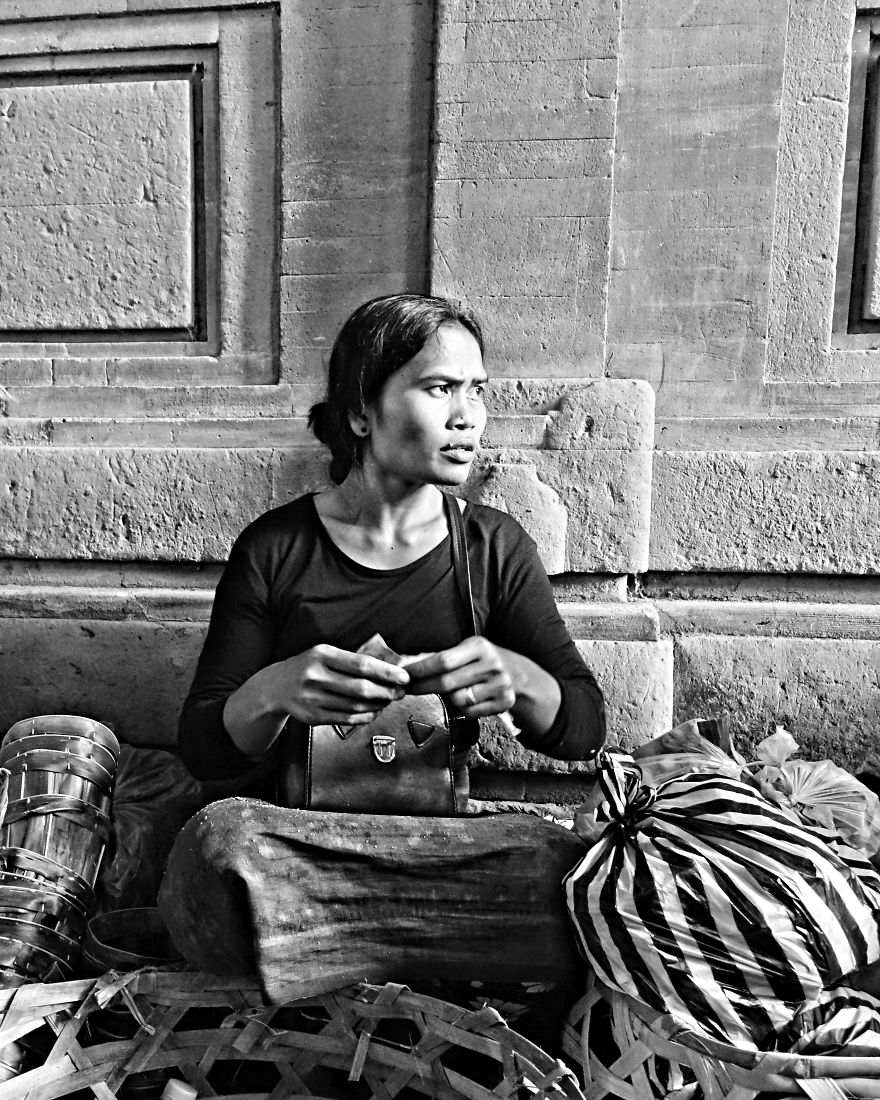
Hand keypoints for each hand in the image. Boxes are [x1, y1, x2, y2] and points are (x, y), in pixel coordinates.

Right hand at [272, 644, 409, 726]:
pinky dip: (364, 717)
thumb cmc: (306, 666)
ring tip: (388, 700)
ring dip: (378, 705)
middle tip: (400, 691)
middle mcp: (315, 676)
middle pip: (360, 688)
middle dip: (386, 691)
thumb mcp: (323, 653)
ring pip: (355, 706)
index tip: (403, 676)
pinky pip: (346, 718)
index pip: (361, 664)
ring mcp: (312, 698)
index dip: (386, 672)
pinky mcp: (312, 716)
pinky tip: (373, 711)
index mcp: (321, 655)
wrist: (274, 687)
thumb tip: (386, 667)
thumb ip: (350, 659)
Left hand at [403, 636, 516, 717]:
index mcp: (479, 647)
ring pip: (458, 700)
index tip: (404, 674)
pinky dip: (464, 708)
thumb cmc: (483, 660)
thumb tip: (407, 663)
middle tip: (408, 689)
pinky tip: (467, 698)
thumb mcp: (468, 648)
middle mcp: (491, 665)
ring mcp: (499, 685)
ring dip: (448, 698)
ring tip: (450, 690)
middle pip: (447, 682)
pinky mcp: (504, 703)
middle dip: (423, 687)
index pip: (443, 660)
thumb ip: (441, 656)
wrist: (519, 674)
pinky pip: (471, 712)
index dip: (420, 669)